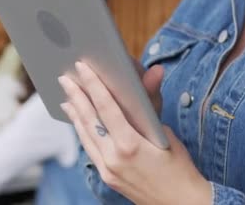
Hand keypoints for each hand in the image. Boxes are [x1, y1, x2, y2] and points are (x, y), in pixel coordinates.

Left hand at [58, 61, 210, 204]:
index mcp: (130, 146)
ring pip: (85, 135)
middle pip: (89, 120)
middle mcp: (113, 158)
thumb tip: (152, 73)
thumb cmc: (180, 169)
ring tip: (66, 96)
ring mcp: (107, 169)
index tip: (82, 68)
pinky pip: (90, 148)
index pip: (106, 107)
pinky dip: (82, 131)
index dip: (93, 85)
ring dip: (75, 114)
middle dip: (76, 96)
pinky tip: (78, 121)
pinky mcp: (107, 176)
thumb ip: (152, 105)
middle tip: (65, 78)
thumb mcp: (167, 134)